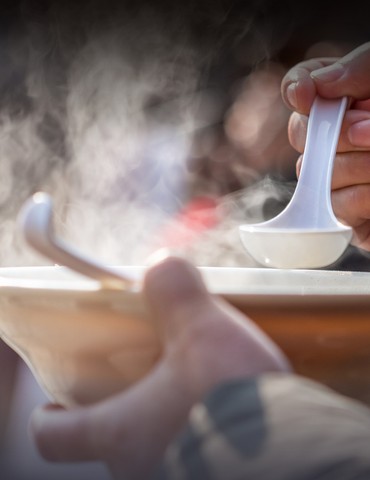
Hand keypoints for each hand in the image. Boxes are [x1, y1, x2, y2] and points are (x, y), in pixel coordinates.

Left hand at [30, 256, 289, 479]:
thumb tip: (161, 264)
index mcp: (121, 434)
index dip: (48, 417)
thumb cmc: (232, 400)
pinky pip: (191, 451)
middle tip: (140, 370)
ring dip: (163, 412)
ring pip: (152, 445)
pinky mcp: (215, 474)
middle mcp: (142, 467)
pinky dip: (197, 423)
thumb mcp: (201, 331)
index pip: (54, 438)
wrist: (296, 452)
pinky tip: (223, 399)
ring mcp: (177, 476)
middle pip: (107, 438)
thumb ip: (174, 290)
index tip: (54, 402)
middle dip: (119, 402)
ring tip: (190, 379)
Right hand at [281, 42, 369, 250]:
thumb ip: (363, 69)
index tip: (307, 95)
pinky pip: (335, 207)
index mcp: (350, 97)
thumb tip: (319, 84)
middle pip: (303, 133)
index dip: (298, 89)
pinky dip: (361, 198)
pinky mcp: (352, 212)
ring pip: (317, 173)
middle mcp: (339, 136)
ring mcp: (342, 175)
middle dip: (335, 132)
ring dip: (357, 166)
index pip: (303, 86)